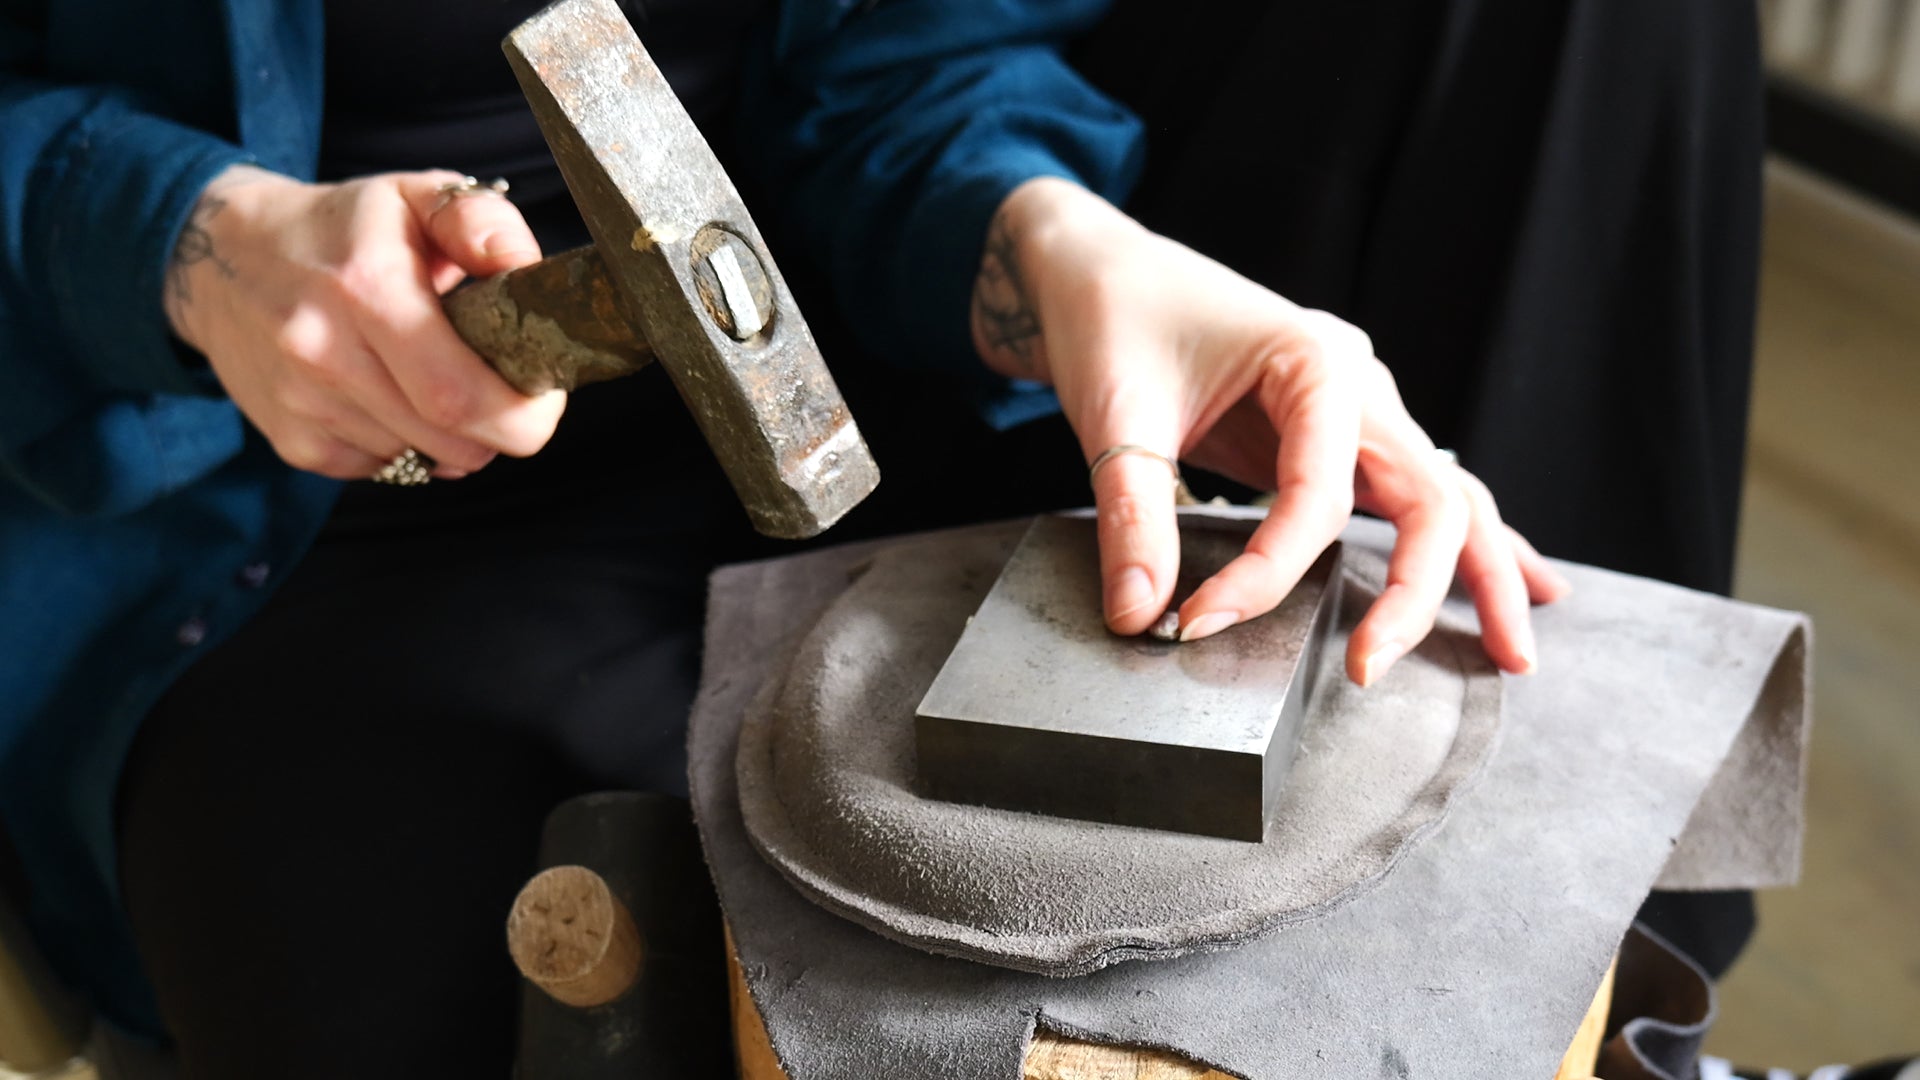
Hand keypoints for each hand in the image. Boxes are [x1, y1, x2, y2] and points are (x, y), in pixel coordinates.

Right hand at [164, 166, 565, 479]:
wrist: (219, 256)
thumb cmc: (340, 227)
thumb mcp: (413, 195)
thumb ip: (481, 221)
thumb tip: (525, 268)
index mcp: (366, 287)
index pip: (461, 394)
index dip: (523, 413)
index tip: (543, 394)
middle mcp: (324, 352)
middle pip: (452, 439)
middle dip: (500, 428)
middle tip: (506, 391)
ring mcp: (302, 404)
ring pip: (423, 458)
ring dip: (451, 434)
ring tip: (435, 377)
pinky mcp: (292, 441)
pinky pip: (383, 468)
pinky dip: (405, 445)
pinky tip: (389, 395)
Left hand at [971, 178, 1569, 684]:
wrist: (1101, 268)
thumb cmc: (1113, 317)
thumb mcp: (1114, 411)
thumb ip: (1132, 516)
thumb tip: (1141, 614)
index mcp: (1316, 361)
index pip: (1317, 496)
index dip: (1264, 573)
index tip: (1196, 622)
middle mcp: (1359, 382)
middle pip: (1431, 498)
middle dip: (1421, 592)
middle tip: (1369, 670)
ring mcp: (1361, 408)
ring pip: (1447, 498)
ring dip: (1484, 575)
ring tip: (1512, 655)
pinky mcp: (1342, 434)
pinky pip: (1420, 492)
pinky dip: (1470, 543)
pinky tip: (1525, 586)